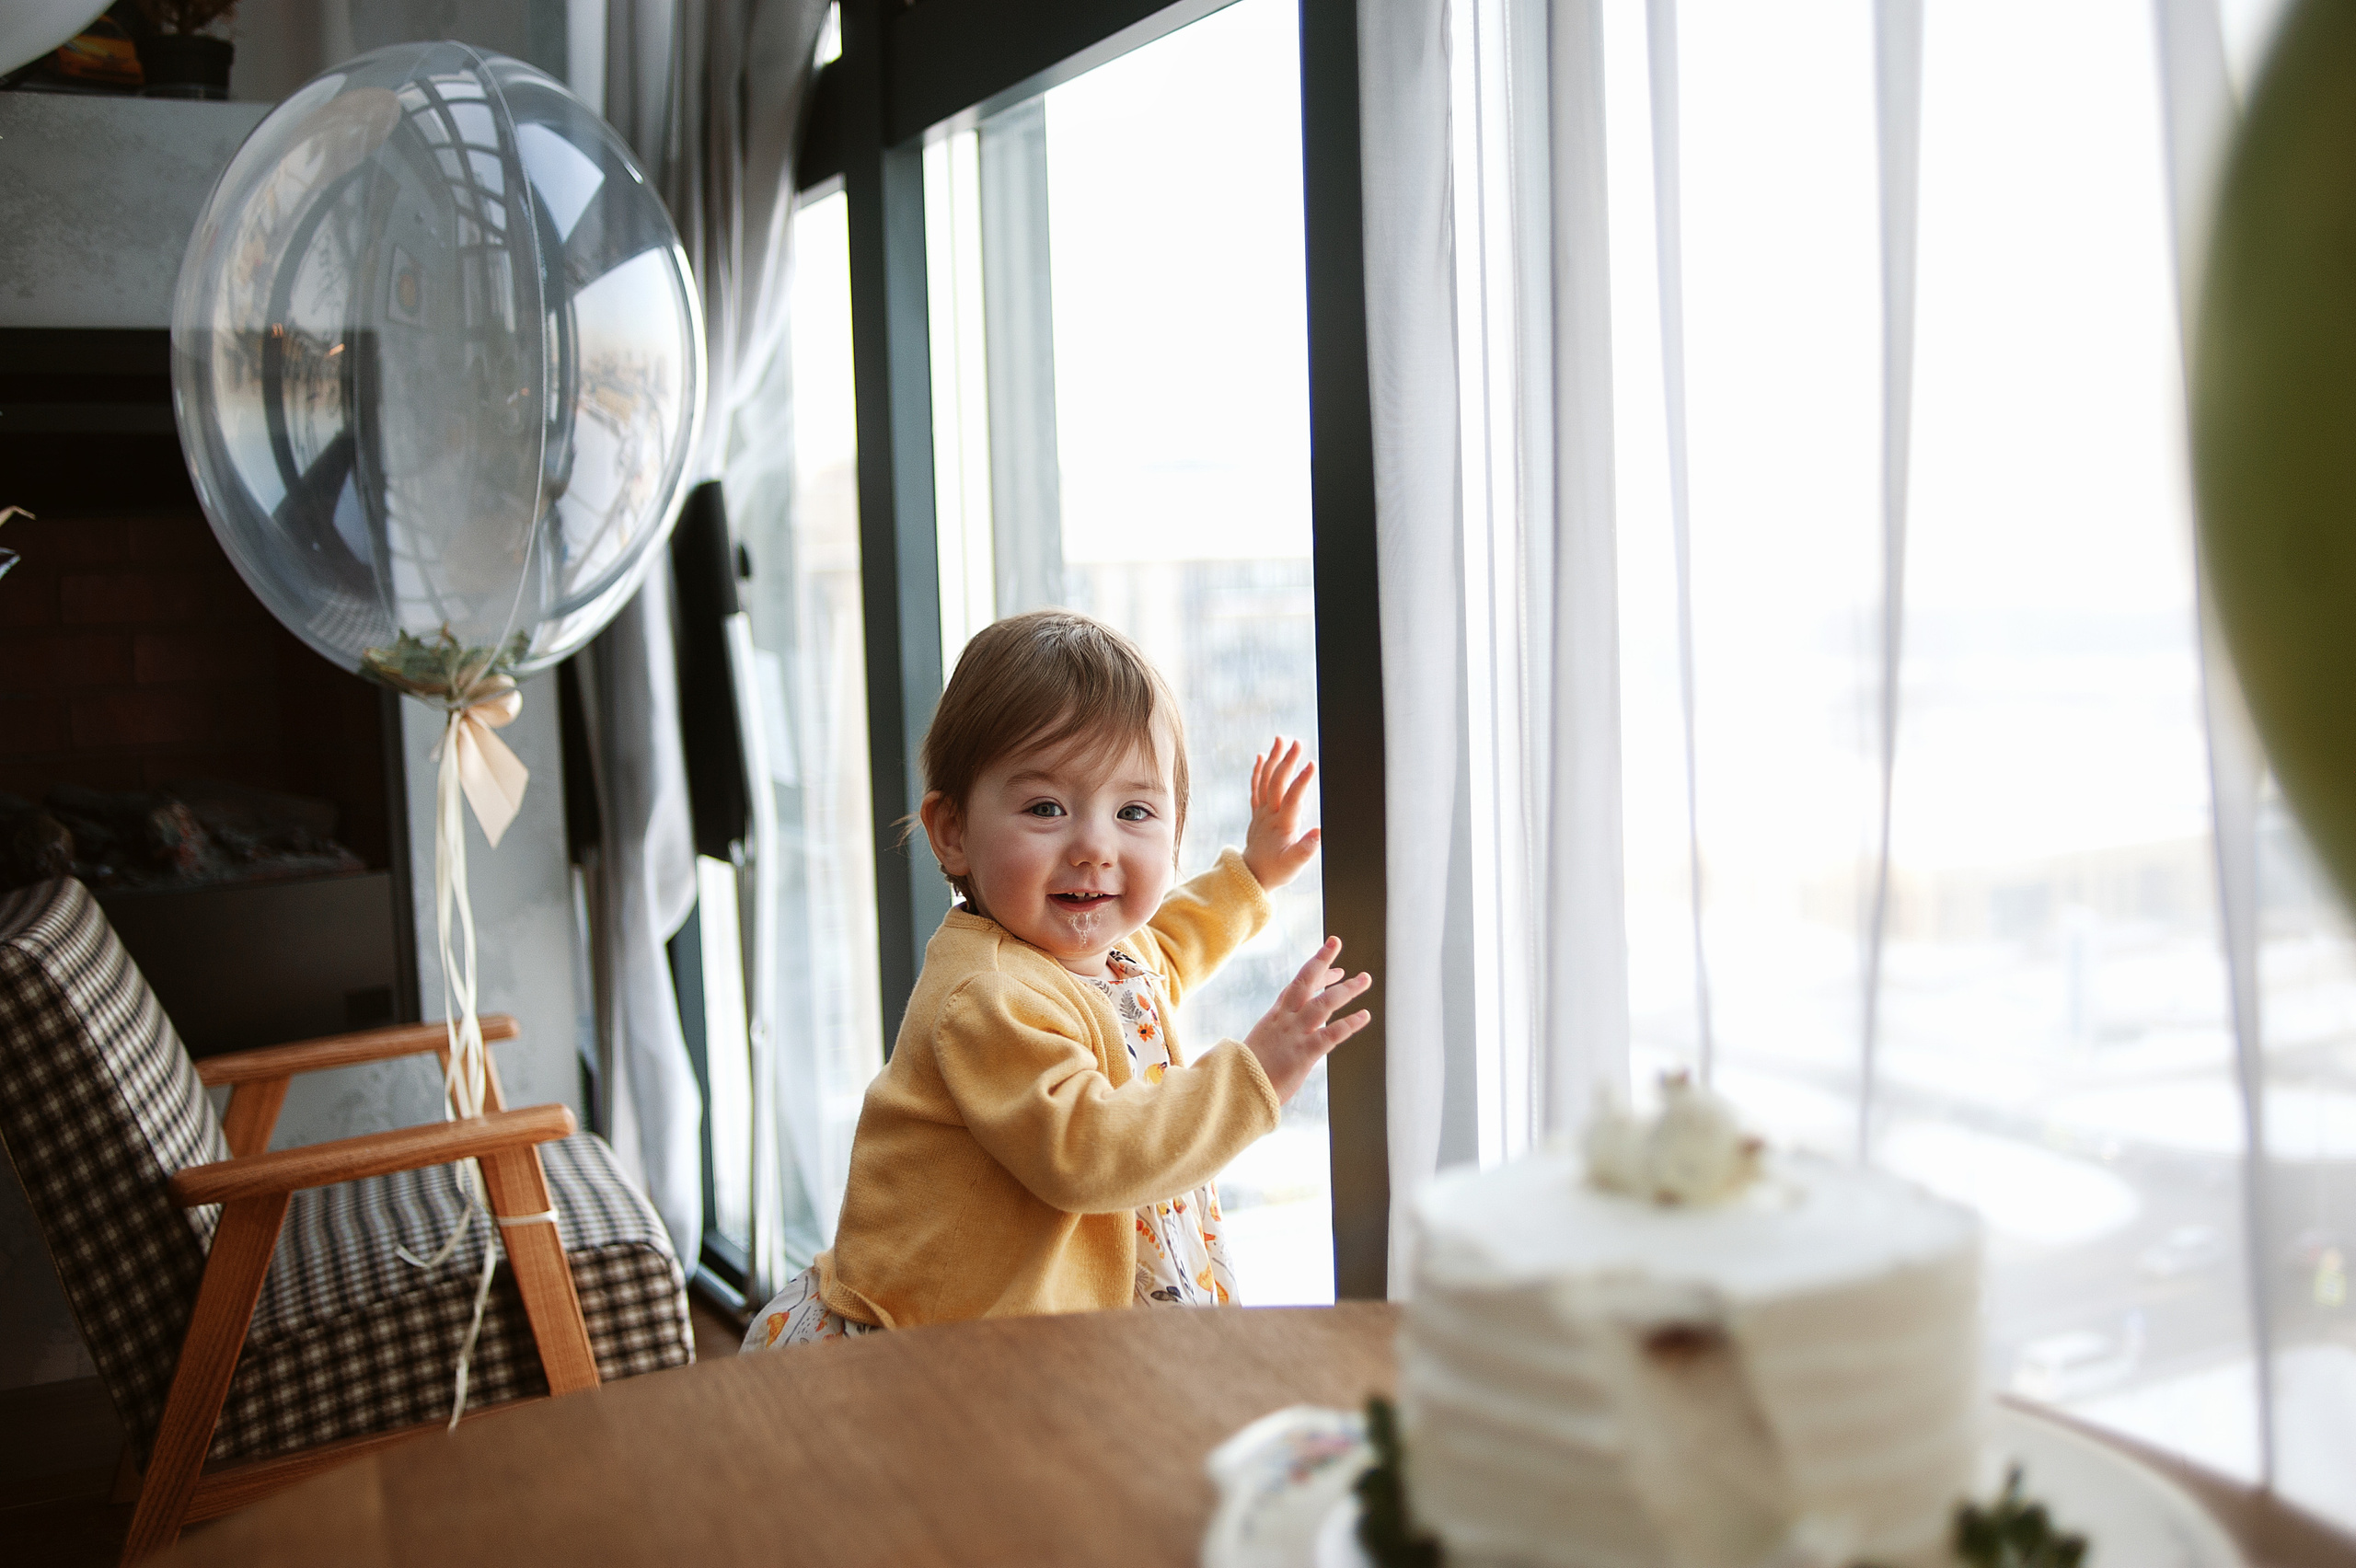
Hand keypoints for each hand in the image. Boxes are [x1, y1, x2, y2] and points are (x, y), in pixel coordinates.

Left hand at [1243, 736, 1319, 890]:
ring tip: (1281, 739)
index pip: (1292, 798)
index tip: (1312, 764)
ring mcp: (1261, 811)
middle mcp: (1269, 814)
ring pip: (1265, 780)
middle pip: (1277, 783)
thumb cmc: (1277, 870)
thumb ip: (1306, 849)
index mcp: (1281, 825)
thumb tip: (1319, 833)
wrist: (1252, 875)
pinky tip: (1261, 756)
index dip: (1301, 781)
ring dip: (1273, 759)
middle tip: (1298, 743)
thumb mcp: (1294, 865)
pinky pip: (1256, 788)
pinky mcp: (1257, 812)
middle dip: (1287, 761)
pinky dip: (1258, 771)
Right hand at [1243, 937, 1371, 1103]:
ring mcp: (1294, 1035)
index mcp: (1273, 1019)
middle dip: (1321, 960)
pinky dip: (1349, 1024)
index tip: (1334, 968)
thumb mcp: (1258, 1049)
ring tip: (1365, 978)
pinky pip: (1331, 1034)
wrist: (1233, 1091)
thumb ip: (1274, 1040)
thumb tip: (1283, 1041)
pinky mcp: (1303, 1054)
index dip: (1316, 975)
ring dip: (1346, 990)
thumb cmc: (1243, 1075)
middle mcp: (1284, 1021)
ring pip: (1323, 1004)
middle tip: (1336, 941)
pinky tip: (1365, 1015)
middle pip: (1304, 982)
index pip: (1295, 988)